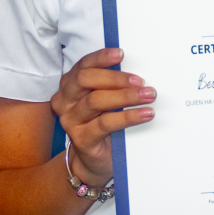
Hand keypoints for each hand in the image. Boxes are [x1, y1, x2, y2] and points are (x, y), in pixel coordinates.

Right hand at [50, 48, 155, 187]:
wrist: (95, 160)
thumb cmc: (102, 122)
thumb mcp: (105, 99)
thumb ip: (112, 84)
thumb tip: (138, 69)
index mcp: (70, 84)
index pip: (83, 65)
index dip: (101, 57)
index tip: (121, 53)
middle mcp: (65, 100)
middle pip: (85, 79)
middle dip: (116, 78)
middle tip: (140, 81)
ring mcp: (70, 120)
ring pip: (96, 100)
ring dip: (126, 96)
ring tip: (148, 95)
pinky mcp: (80, 138)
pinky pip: (105, 123)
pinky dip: (128, 117)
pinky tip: (145, 114)